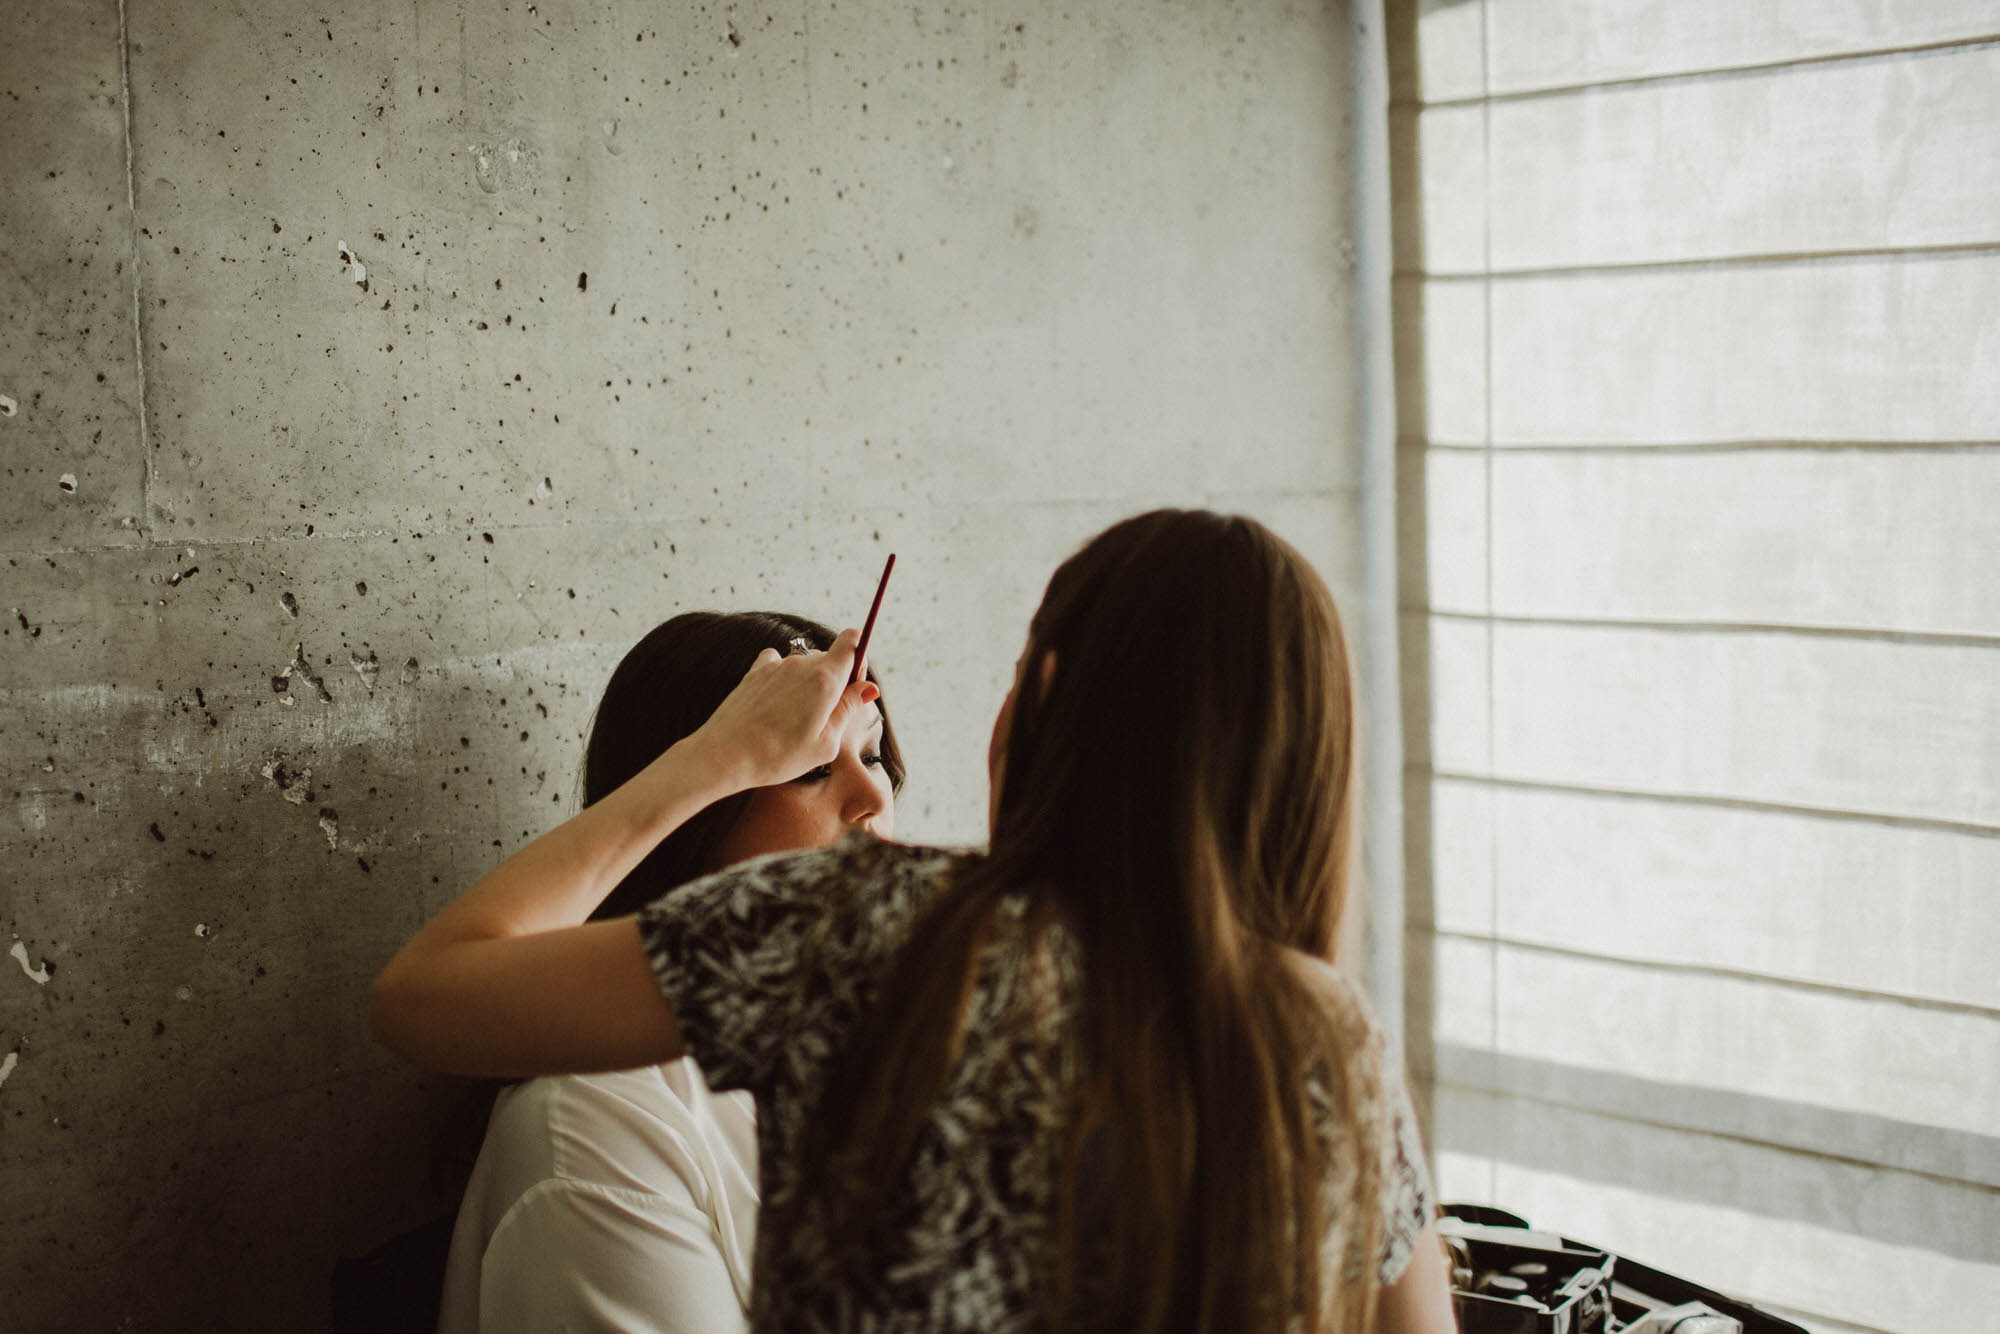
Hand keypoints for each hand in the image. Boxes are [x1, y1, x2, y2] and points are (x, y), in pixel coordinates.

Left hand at [686, 628, 880, 791]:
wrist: (725, 755)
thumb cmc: (779, 756)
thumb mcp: (826, 743)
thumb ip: (848, 709)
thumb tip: (868, 688)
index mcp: (825, 679)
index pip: (852, 641)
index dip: (859, 659)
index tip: (854, 685)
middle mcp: (801, 663)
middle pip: (829, 657)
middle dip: (835, 680)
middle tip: (825, 716)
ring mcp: (775, 665)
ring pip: (804, 664)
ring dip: (808, 684)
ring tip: (795, 719)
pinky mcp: (755, 672)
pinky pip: (778, 664)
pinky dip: (784, 679)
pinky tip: (777, 704)